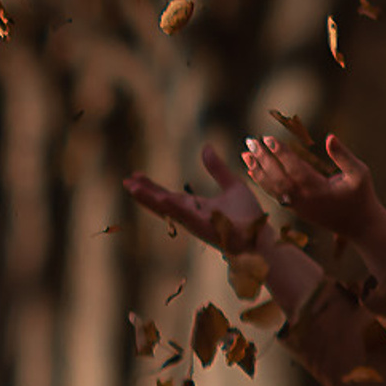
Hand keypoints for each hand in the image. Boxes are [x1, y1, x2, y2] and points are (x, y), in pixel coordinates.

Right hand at [123, 141, 269, 254]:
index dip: (151, 186)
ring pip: (167, 208)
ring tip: (132, 187)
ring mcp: (194, 221)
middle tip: (126, 181)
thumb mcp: (232, 185)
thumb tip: (206, 148)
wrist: (259, 237)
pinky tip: (160, 197)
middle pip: (161, 202)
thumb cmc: (248, 216)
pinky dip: (172, 207)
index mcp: (194, 207)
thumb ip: (217, 169)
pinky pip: (185, 214)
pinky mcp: (203, 225)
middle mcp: (190, 215)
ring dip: (148, 198)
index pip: (168, 195)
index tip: (136, 175)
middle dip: (143, 192)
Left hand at [239, 131, 385, 243]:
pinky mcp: (295, 209)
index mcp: (318, 189)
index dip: (281, 154)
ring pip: (273, 186)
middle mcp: (303, 199)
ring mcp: (297, 206)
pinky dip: (262, 181)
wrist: (359, 226)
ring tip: (245, 153)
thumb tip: (330, 137)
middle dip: (263, 158)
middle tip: (250, 141)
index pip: (295, 168)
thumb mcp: (360, 173)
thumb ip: (344, 156)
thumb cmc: (362, 196)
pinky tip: (253, 170)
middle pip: (278, 176)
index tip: (268, 139)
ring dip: (258, 169)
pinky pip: (275, 193)